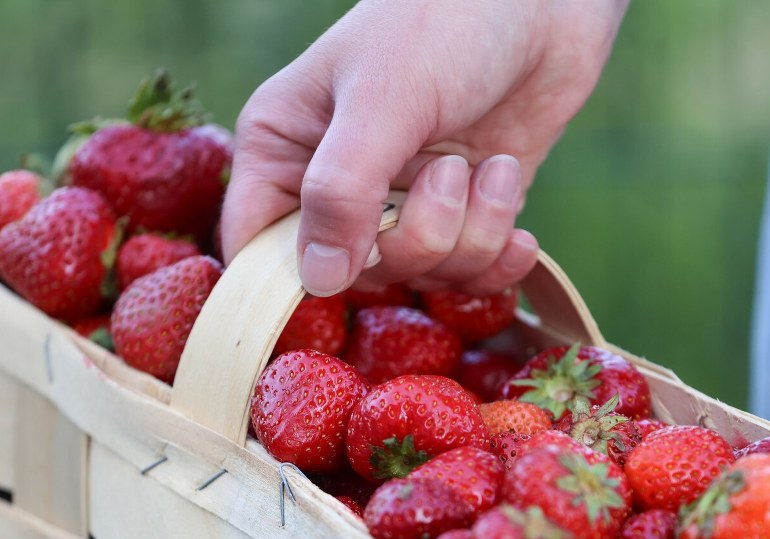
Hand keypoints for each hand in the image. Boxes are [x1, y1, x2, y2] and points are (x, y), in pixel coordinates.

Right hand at [219, 0, 627, 295]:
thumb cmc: (445, 21)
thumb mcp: (385, 99)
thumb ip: (342, 191)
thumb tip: (318, 282)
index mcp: (284, 148)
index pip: (255, 249)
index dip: (290, 282)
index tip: (351, 274)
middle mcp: (335, 185)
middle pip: (352, 275)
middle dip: (417, 240)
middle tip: (449, 172)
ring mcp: (403, 201)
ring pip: (419, 274)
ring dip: (470, 233)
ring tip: (490, 167)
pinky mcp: (462, 213)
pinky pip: (469, 273)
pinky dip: (499, 250)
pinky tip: (514, 206)